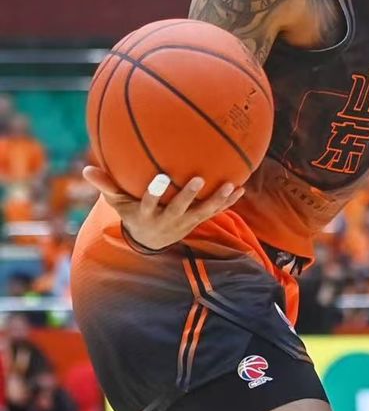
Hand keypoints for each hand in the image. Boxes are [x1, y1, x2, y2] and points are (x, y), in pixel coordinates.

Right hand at [83, 166, 245, 250]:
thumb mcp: (119, 203)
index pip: (148, 204)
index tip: (160, 178)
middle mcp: (167, 220)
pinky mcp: (198, 222)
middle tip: (199, 179)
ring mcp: (185, 223)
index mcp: (147, 214)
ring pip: (203, 213)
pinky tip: (241, 187)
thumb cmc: (133, 213)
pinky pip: (215, 212)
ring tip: (230, 186)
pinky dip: (228, 202)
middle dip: (188, 196)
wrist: (152, 241)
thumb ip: (107, 186)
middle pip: (179, 209)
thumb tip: (86, 169)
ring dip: (217, 200)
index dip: (154, 193)